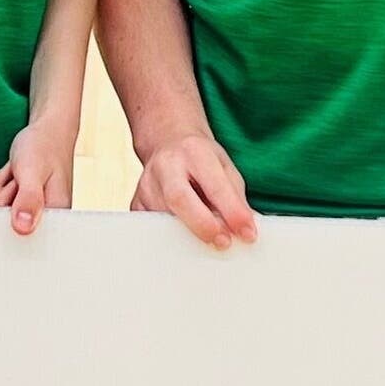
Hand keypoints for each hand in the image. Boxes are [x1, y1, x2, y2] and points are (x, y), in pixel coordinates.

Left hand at [0, 122, 75, 234]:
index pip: (23, 237)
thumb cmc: (45, 147)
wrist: (46, 132)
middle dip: (3, 197)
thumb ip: (29, 200)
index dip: (10, 215)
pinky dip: (0, 185)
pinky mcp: (21, 208)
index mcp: (57, 215)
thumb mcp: (34, 171)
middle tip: (19, 177)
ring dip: (1, 187)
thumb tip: (22, 229)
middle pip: (3, 223)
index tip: (19, 189)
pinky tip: (14, 174)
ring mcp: (31, 214)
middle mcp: (45, 219)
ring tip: (18, 172)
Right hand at [130, 133, 256, 248]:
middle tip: (223, 243)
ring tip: (208, 238)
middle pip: (179, 199)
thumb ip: (236, 198)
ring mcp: (147, 185)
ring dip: (190, 235)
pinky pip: (154, 229)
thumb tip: (245, 232)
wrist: (167, 142)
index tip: (248, 234)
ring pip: (165, 219)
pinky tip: (185, 236)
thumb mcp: (224, 168)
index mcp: (194, 151)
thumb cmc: (200, 159)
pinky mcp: (137, 203)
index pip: (215, 185)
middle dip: (203, 224)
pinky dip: (172, 237)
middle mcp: (166, 166)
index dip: (232, 212)